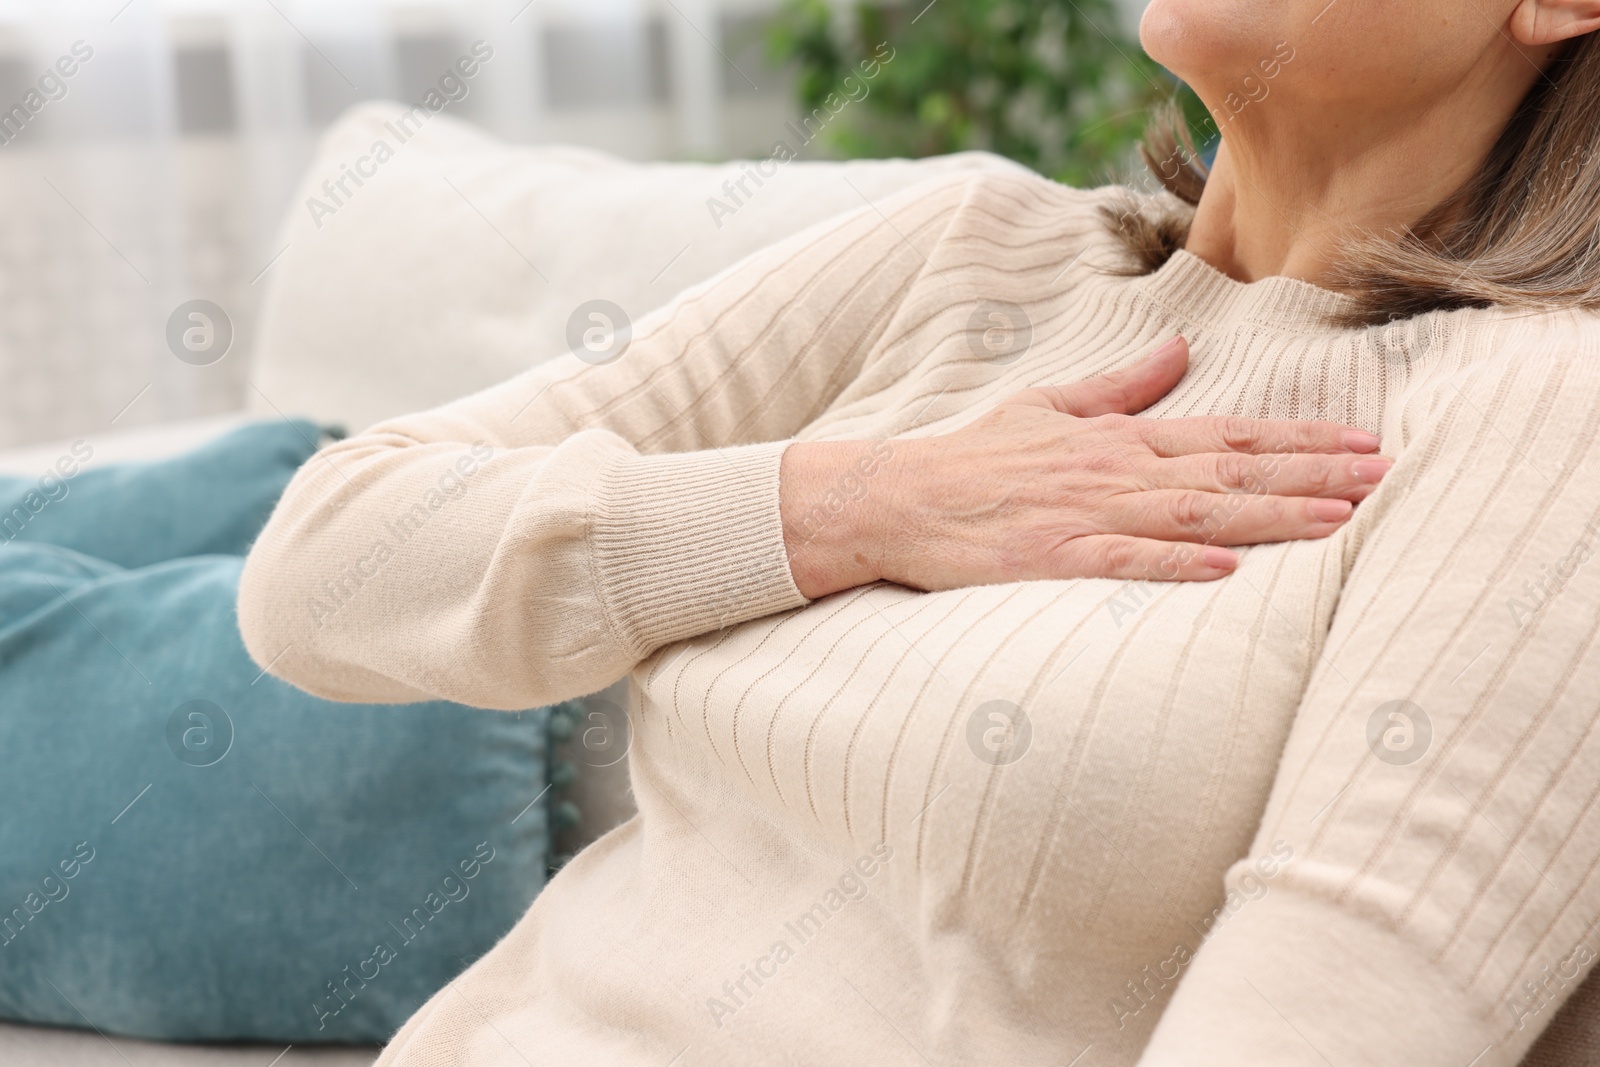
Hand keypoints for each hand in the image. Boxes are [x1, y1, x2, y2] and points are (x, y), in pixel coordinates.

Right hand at [779, 336, 1389, 597]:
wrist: (895, 495)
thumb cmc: (974, 456)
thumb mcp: (1049, 406)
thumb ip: (1121, 387)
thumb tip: (1180, 349)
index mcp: (1121, 439)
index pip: (1228, 437)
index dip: (1300, 441)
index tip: (1364, 443)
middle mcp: (1115, 471)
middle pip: (1229, 473)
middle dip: (1312, 473)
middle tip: (1384, 475)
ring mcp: (1083, 514)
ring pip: (1193, 515)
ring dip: (1269, 516)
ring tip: (1339, 517)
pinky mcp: (1049, 556)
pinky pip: (1120, 562)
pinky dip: (1174, 566)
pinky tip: (1226, 572)